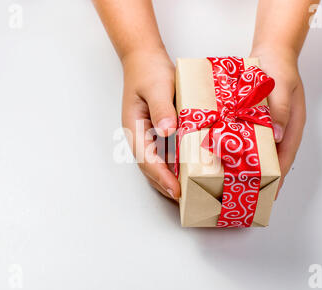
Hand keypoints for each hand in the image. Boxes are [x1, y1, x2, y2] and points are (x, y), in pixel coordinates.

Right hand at [121, 50, 179, 199]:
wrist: (144, 58)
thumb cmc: (149, 71)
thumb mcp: (157, 87)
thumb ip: (161, 108)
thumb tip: (166, 131)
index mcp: (134, 129)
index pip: (147, 160)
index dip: (161, 177)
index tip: (176, 191)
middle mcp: (138, 137)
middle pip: (150, 169)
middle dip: (165, 186)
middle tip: (186, 199)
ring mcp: (146, 136)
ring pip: (156, 164)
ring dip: (169, 179)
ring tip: (187, 192)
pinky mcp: (155, 132)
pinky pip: (163, 155)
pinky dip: (173, 166)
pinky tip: (187, 170)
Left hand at [250, 47, 305, 195]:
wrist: (271, 52)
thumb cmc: (280, 68)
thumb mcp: (282, 88)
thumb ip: (281, 111)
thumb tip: (278, 136)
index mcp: (292, 127)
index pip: (286, 158)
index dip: (278, 178)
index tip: (269, 194)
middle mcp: (281, 130)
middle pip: (273, 159)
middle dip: (263, 177)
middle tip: (248, 193)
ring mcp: (269, 125)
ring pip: (261, 150)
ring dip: (252, 165)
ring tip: (236, 180)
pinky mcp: (256, 119)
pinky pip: (250, 137)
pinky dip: (243, 148)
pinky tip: (229, 154)